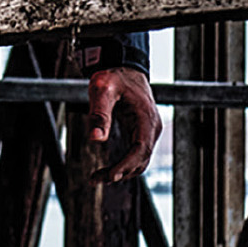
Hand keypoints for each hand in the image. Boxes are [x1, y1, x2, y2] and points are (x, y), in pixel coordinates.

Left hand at [85, 66, 160, 183]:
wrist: (123, 67)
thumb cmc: (113, 76)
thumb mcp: (102, 89)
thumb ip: (99, 113)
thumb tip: (95, 139)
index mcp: (146, 118)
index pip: (140, 149)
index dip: (126, 165)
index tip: (110, 176)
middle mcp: (152, 127)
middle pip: (140, 159)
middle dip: (120, 173)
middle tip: (95, 179)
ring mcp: (148, 131)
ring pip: (139, 161)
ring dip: (121, 172)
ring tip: (97, 177)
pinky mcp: (142, 133)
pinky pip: (136, 155)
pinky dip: (123, 166)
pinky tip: (106, 171)